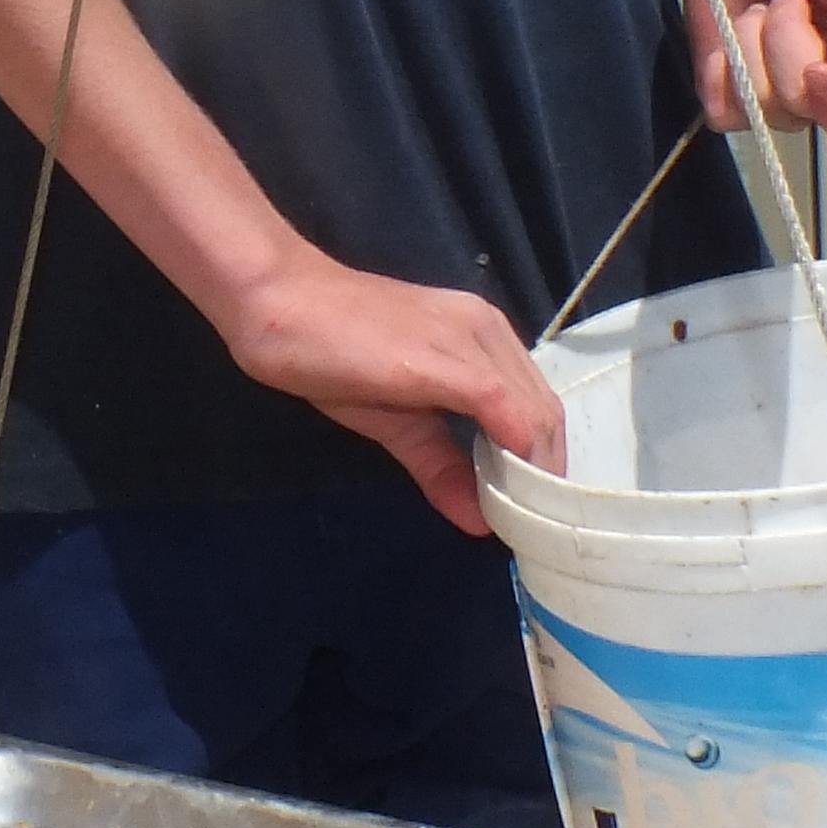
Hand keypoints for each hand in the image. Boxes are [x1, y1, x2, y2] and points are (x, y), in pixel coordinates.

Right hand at [217, 248, 566, 535]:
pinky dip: (515, 457)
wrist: (280, 301)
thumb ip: (442, 465)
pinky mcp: (447, 359)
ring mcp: (471, 341)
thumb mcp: (396, 420)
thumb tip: (480, 522)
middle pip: (546, 414)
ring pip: (535, 414)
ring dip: (534, 474)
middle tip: (525, 526)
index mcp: (482, 338)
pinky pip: (503, 409)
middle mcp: (489, 332)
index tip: (527, 509)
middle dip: (543, 476)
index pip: (537, 406)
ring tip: (515, 520)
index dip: (541, 462)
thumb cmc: (332, 350)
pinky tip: (502, 497)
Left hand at [686, 0, 826, 156]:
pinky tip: (732, 28)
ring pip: (761, 106)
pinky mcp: (730, 97)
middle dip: (786, 47)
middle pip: (806, 110)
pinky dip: (720, 68)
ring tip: (762, 5)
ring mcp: (776, 100)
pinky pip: (723, 109)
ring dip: (753, 44)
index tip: (816, 68)